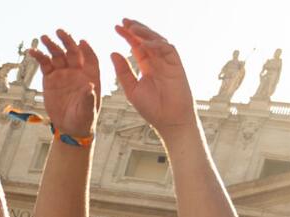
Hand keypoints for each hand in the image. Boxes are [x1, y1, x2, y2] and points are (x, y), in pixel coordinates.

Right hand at [33, 30, 100, 137]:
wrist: (69, 128)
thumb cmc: (83, 120)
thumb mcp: (87, 111)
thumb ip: (88, 99)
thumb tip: (89, 87)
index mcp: (91, 76)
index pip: (91, 58)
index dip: (87, 49)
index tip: (81, 42)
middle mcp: (77, 72)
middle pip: (73, 51)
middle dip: (67, 41)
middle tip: (60, 31)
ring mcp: (63, 73)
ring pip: (58, 55)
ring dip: (52, 45)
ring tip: (44, 37)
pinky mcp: (50, 78)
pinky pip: (44, 63)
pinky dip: (39, 56)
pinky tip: (32, 51)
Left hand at [110, 19, 196, 136]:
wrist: (169, 121)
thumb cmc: (152, 109)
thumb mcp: (131, 89)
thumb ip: (122, 72)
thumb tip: (113, 53)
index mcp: (147, 67)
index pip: (136, 46)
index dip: (127, 36)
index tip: (116, 28)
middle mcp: (157, 62)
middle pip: (146, 39)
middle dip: (135, 29)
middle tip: (123, 21)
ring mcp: (168, 63)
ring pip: (157, 40)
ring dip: (145, 33)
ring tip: (132, 28)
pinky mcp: (177, 65)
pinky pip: (167, 49)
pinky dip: (156, 44)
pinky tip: (144, 43)